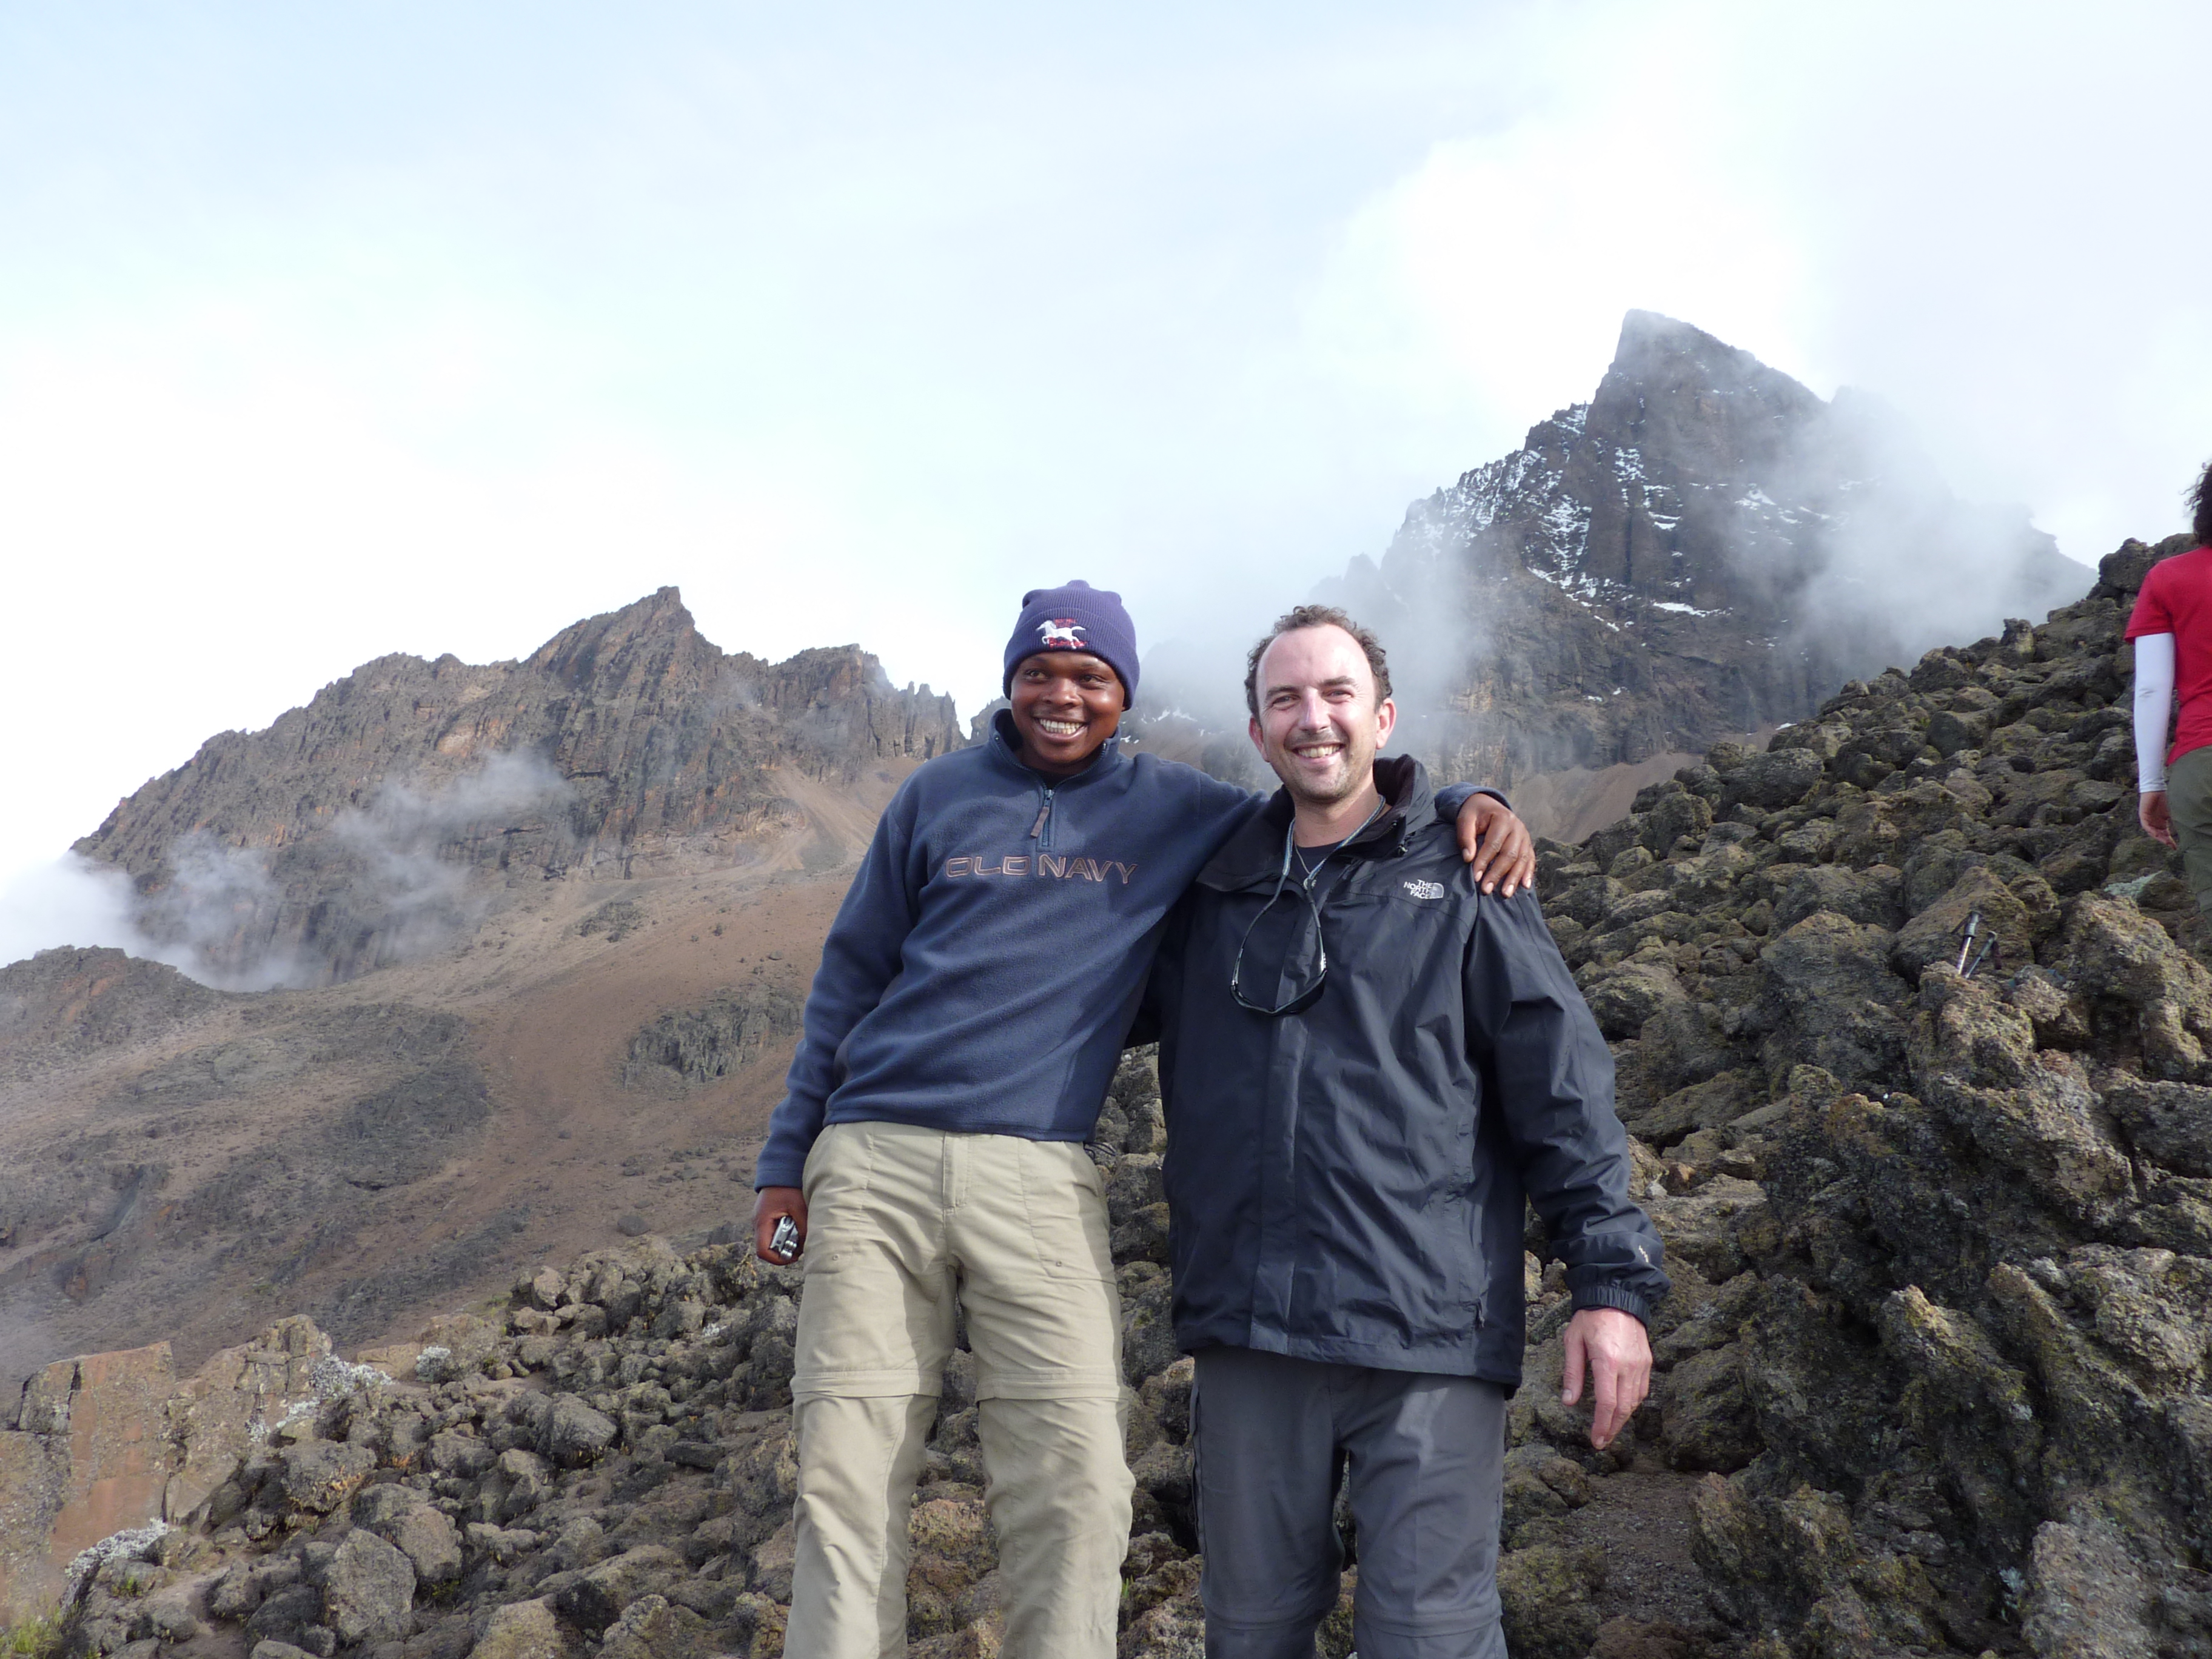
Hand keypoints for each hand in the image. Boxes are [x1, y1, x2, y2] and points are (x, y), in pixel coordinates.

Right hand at [752, 1186, 806, 1262]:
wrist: (781, 1168)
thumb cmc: (789, 1187)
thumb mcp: (800, 1208)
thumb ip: (803, 1229)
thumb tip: (806, 1247)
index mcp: (762, 1222)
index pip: (763, 1251)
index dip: (777, 1259)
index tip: (793, 1257)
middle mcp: (758, 1223)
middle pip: (766, 1248)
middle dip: (782, 1251)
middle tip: (799, 1247)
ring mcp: (761, 1219)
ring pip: (769, 1240)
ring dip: (784, 1242)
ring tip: (798, 1235)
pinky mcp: (766, 1216)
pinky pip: (772, 1231)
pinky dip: (783, 1233)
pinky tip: (795, 1227)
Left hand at [1457, 794, 1535, 897]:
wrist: (1487, 804)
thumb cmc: (1474, 813)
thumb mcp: (1465, 819)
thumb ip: (1466, 837)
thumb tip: (1468, 858)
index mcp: (1503, 818)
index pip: (1494, 844)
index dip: (1484, 861)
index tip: (1475, 877)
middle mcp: (1518, 827)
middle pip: (1510, 854)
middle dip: (1497, 873)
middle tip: (1486, 890)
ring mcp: (1525, 836)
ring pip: (1522, 859)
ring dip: (1514, 878)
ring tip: (1505, 894)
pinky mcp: (1527, 843)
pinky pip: (1530, 859)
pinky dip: (1528, 873)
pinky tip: (1525, 886)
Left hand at [1561, 1307, 1651, 1450]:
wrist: (1617, 1295)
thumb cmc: (1591, 1317)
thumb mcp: (1573, 1341)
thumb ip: (1572, 1373)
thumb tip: (1569, 1401)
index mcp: (1608, 1361)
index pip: (1607, 1403)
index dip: (1602, 1425)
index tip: (1596, 1440)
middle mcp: (1628, 1366)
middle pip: (1624, 1408)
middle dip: (1612, 1428)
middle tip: (1602, 1442)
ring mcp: (1641, 1365)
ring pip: (1635, 1402)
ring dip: (1623, 1419)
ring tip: (1609, 1429)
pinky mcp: (1647, 1362)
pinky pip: (1642, 1390)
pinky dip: (1633, 1404)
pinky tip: (1623, 1409)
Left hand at [2142, 790, 2175, 848]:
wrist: (2156, 789)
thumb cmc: (2165, 799)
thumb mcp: (2171, 812)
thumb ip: (2175, 820)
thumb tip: (2184, 829)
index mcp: (2161, 822)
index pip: (2165, 834)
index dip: (2170, 841)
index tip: (2175, 847)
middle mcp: (2154, 823)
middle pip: (2159, 835)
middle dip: (2165, 841)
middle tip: (2171, 845)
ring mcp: (2148, 820)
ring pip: (2152, 832)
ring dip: (2158, 837)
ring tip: (2165, 841)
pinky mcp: (2143, 815)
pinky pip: (2145, 825)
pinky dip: (2150, 830)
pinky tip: (2156, 834)